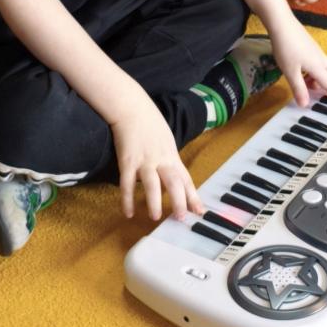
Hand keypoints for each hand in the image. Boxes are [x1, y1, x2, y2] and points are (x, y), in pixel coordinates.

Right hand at [111, 90, 203, 220]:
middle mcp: (161, 159)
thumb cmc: (149, 123)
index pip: (185, 179)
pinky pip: (126, 183)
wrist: (132, 108)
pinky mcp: (127, 161)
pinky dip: (127, 198)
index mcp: (172, 155)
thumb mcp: (166, 140)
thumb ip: (169, 158)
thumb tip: (173, 176)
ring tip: (155, 217)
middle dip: (179, 201)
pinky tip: (127, 212)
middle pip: (173, 182)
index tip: (200, 212)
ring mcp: (144, 160)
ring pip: (151, 184)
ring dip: (154, 201)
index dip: (193, 196)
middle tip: (181, 218)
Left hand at [269, 17, 326, 108]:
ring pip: (324, 64)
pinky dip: (312, 65)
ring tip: (302, 76)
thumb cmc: (286, 47)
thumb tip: (304, 103)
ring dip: (318, 74)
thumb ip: (298, 88)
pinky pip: (317, 58)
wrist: (282, 23)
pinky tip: (299, 64)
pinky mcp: (310, 44)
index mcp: (317, 66)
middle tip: (310, 87)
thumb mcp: (290, 72)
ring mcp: (315, 49)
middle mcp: (319, 57)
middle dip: (325, 82)